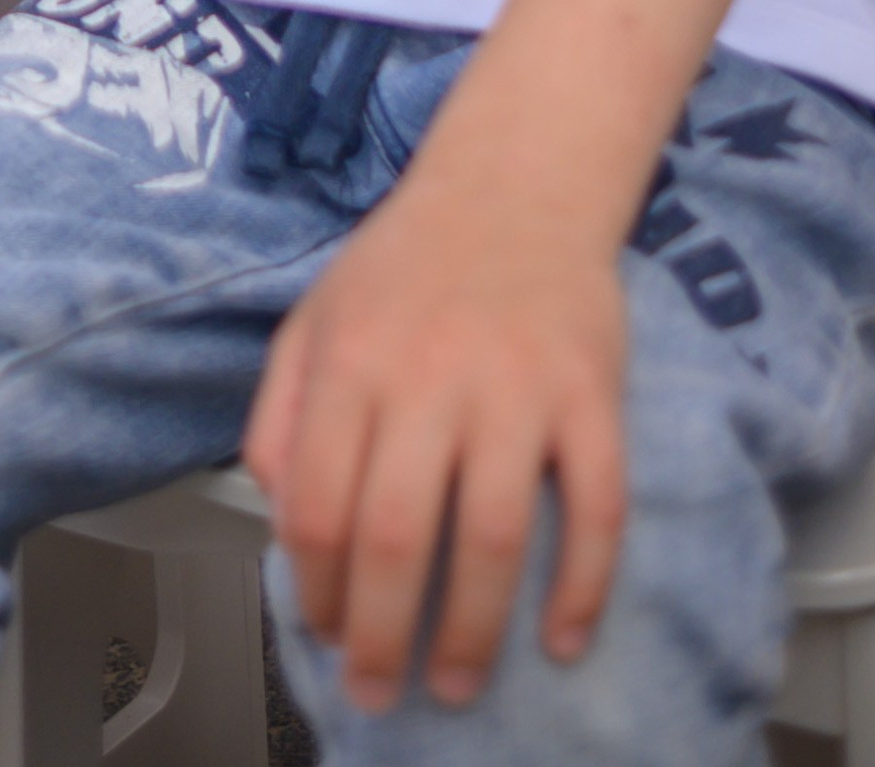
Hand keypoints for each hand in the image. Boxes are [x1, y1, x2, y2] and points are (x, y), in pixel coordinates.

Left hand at [245, 168, 626, 712]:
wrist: (515, 181)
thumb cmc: (405, 263)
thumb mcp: (312, 318)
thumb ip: (278, 416)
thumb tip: (279, 522)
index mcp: (350, 362)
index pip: (318, 505)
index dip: (316, 590)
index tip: (325, 637)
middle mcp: (428, 376)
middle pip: (399, 536)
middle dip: (383, 636)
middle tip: (380, 692)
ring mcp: (516, 387)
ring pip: (494, 535)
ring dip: (474, 631)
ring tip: (454, 683)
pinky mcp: (591, 394)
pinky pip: (596, 507)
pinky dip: (582, 584)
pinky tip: (560, 638)